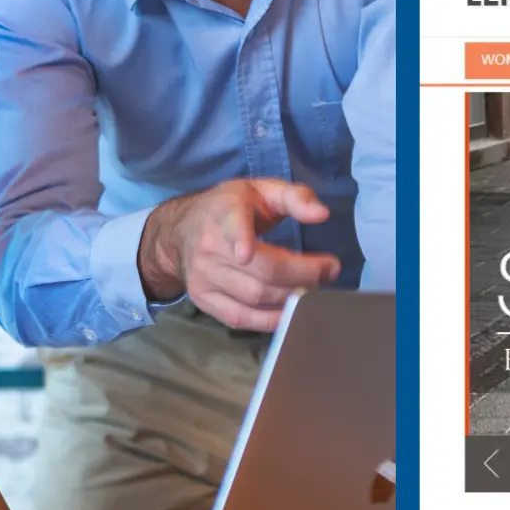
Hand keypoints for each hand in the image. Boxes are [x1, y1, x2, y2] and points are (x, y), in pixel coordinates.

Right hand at [138, 178, 341, 330]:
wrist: (180, 230)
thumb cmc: (230, 208)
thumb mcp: (261, 189)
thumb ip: (295, 197)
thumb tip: (322, 215)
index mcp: (224, 213)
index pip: (232, 226)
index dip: (240, 240)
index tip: (246, 253)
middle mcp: (209, 248)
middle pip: (262, 272)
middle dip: (303, 275)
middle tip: (329, 271)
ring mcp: (203, 278)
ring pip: (255, 298)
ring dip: (292, 299)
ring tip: (313, 289)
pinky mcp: (202, 300)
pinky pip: (241, 319)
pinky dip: (270, 320)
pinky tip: (291, 313)